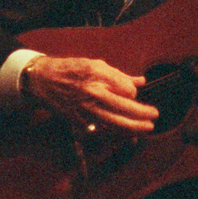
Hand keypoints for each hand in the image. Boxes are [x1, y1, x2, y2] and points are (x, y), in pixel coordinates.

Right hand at [20, 55, 159, 137]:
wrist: (42, 81)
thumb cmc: (69, 70)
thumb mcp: (93, 64)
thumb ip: (118, 74)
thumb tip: (141, 81)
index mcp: (97, 76)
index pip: (126, 89)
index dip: (132, 92)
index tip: (131, 93)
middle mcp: (93, 93)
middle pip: (125, 108)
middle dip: (143, 114)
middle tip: (155, 116)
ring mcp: (86, 110)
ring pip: (116, 123)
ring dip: (134, 128)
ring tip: (147, 129)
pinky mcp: (80, 122)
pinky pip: (103, 131)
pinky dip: (117, 133)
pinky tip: (127, 134)